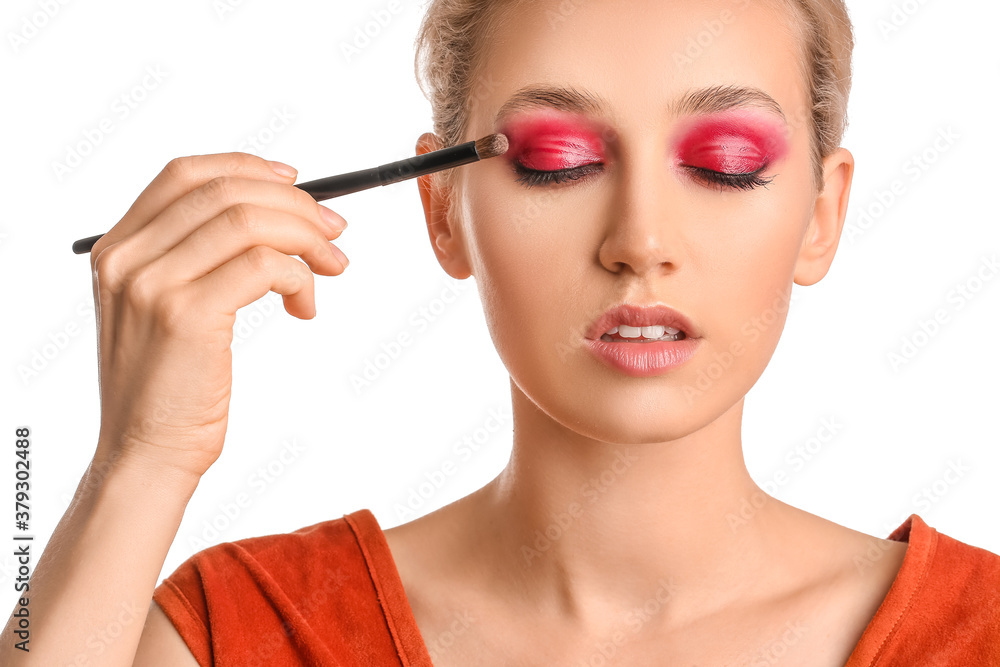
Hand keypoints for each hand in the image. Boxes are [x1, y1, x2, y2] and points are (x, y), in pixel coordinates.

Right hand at [88, 152, 348, 479]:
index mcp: (119, 248)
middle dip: (295, 205)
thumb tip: (277, 215)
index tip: (296, 183)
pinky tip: (305, 306)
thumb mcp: (167, 309)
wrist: (146, 454)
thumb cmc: (171, 387)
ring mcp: (152, 284)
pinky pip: (263, 265)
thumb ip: (198, 259)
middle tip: (334, 232)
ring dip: (308, 239)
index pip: (186, 174)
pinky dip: (300, 277)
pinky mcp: (185, 315)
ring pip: (250, 222)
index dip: (248, 168)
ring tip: (331, 268)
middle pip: (226, 191)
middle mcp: (127, 258)